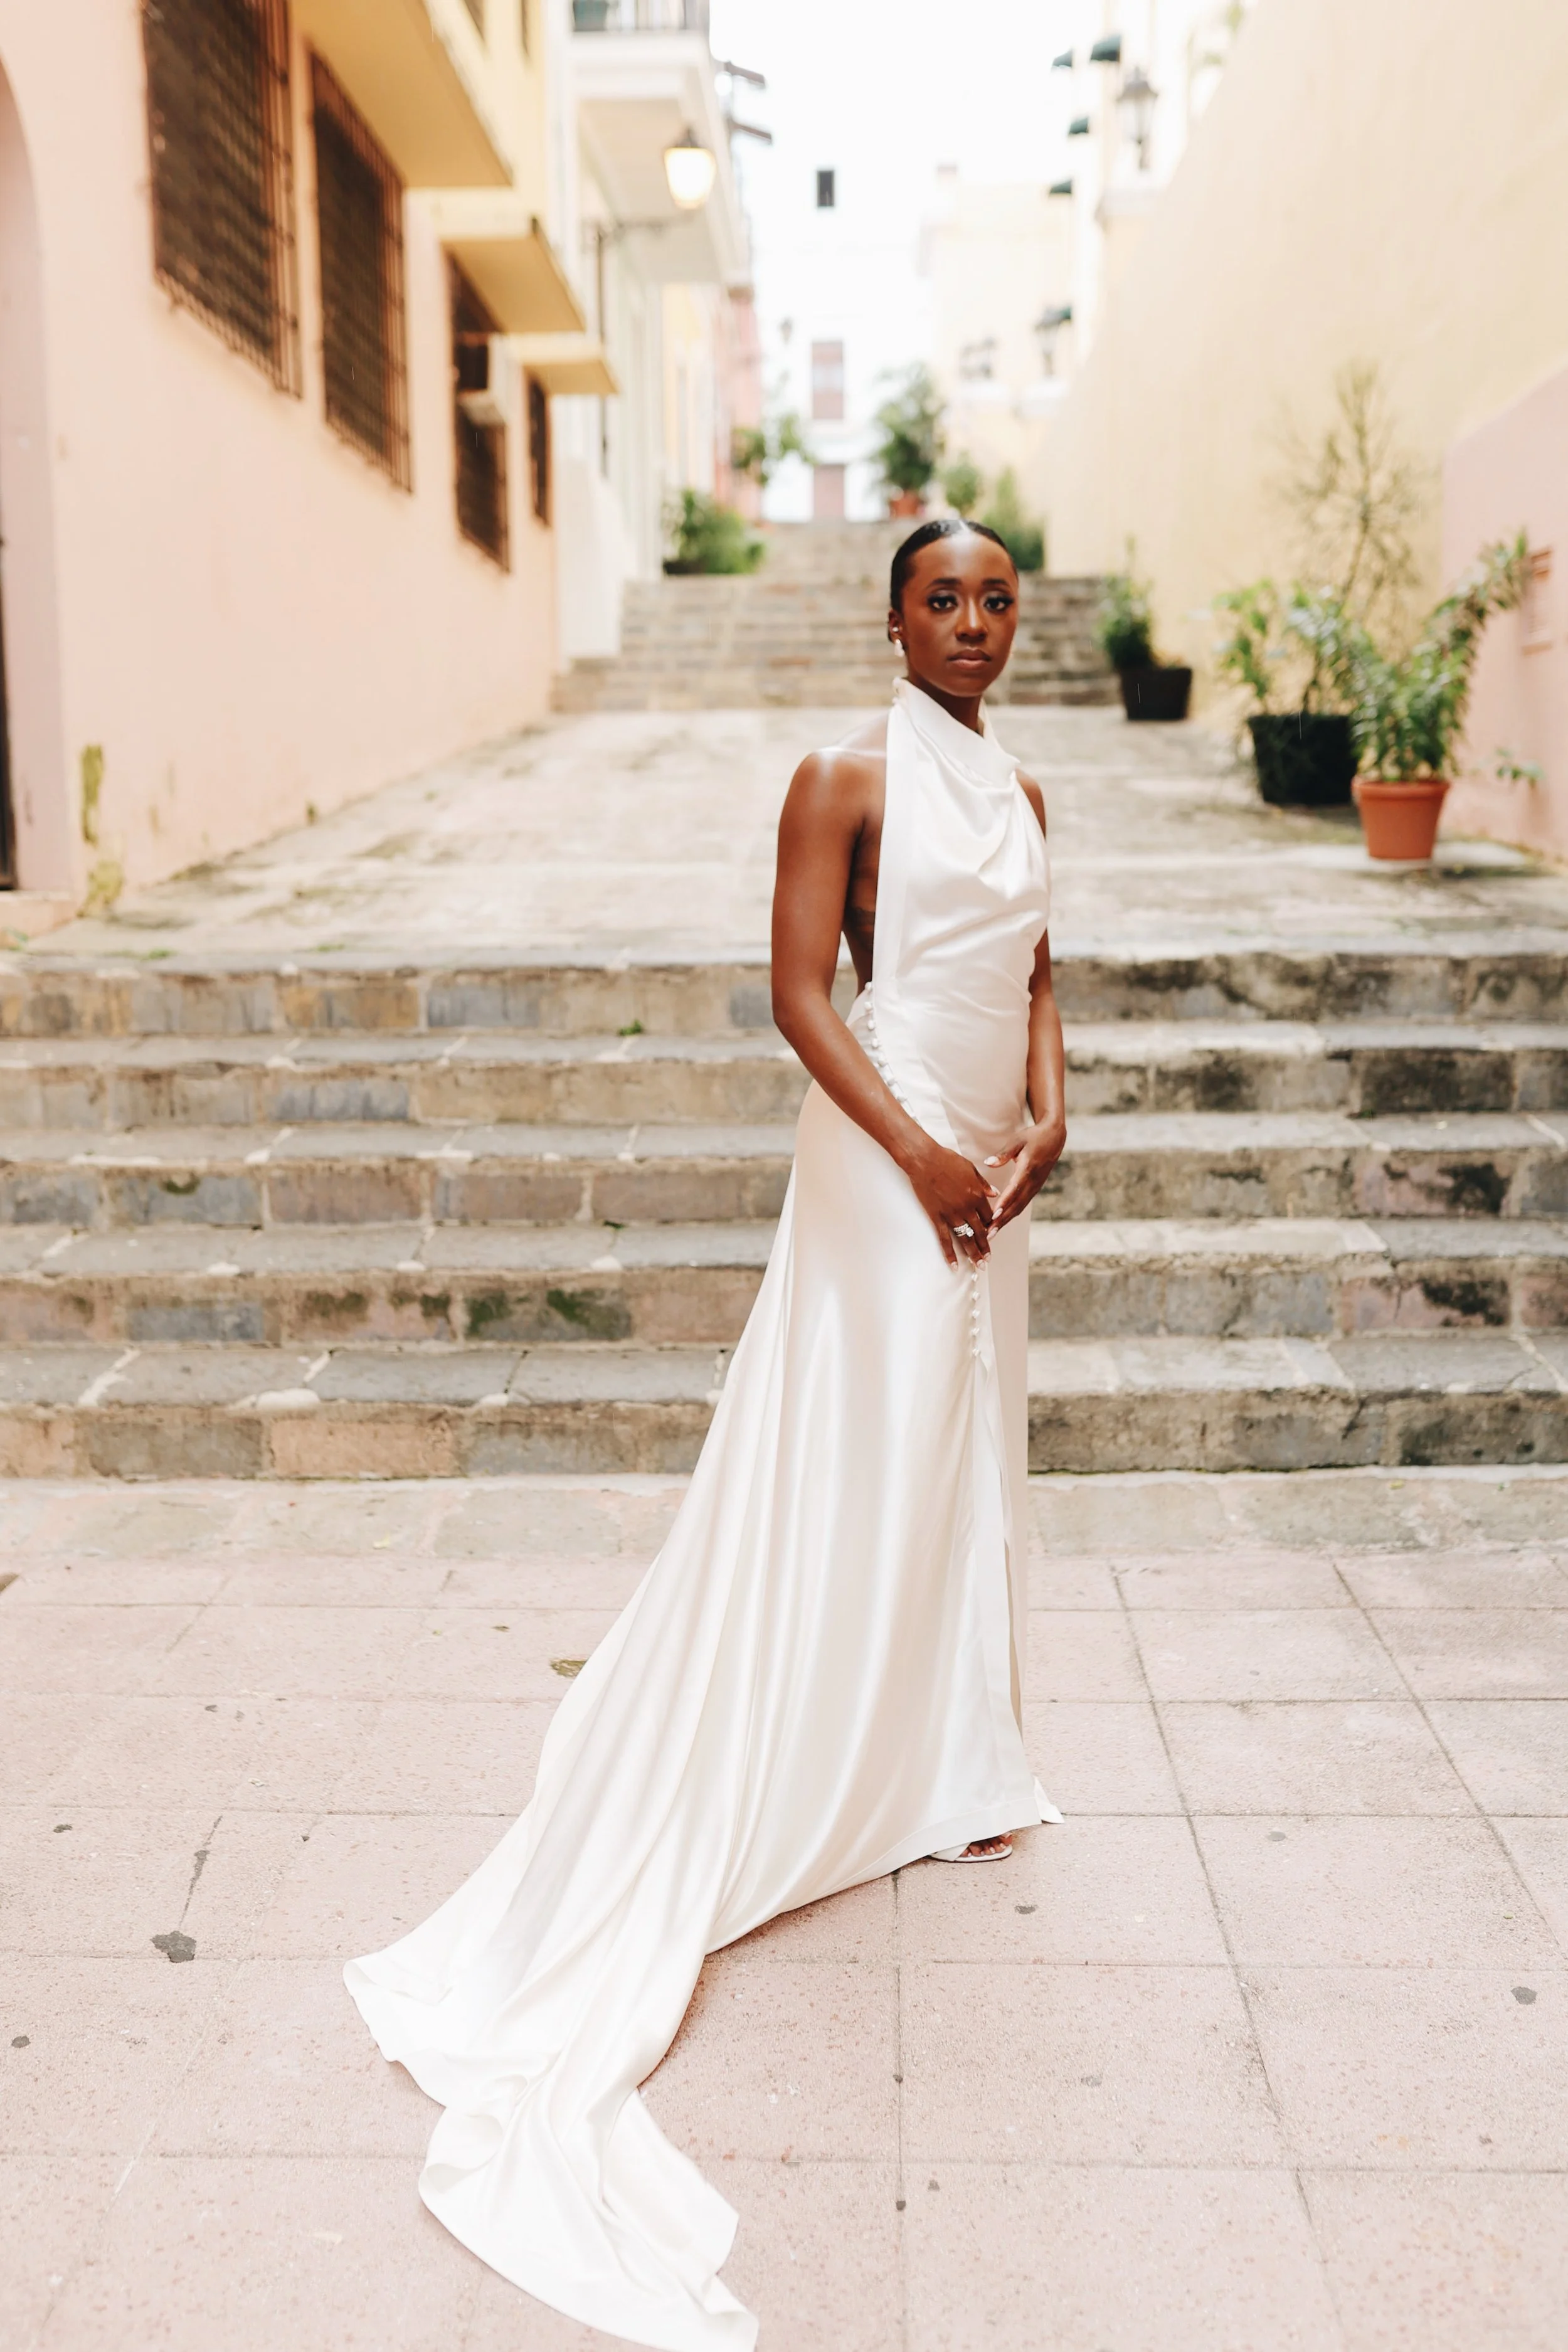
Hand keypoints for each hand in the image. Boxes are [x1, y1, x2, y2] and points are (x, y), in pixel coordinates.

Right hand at [904, 1140, 998, 1266]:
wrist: (924, 1160)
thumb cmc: (947, 1160)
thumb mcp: (971, 1168)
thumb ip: (983, 1184)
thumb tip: (995, 1194)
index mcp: (976, 1195)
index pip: (988, 1216)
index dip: (991, 1226)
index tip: (992, 1234)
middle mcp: (966, 1208)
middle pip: (980, 1232)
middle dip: (985, 1247)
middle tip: (988, 1260)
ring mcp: (951, 1215)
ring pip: (965, 1239)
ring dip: (973, 1254)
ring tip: (978, 1266)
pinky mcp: (937, 1217)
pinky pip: (944, 1239)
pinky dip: (949, 1254)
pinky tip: (954, 1265)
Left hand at [985, 1116, 1066, 1231]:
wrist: (1054, 1138)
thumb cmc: (1033, 1137)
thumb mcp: (1017, 1141)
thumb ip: (1003, 1154)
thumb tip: (988, 1162)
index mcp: (1028, 1169)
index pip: (1014, 1189)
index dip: (1004, 1203)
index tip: (993, 1216)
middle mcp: (1033, 1182)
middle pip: (1016, 1205)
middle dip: (1001, 1220)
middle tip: (988, 1233)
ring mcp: (1035, 1187)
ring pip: (1019, 1208)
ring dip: (1005, 1221)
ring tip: (991, 1233)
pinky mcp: (1034, 1189)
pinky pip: (1022, 1205)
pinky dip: (1011, 1215)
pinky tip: (1001, 1223)